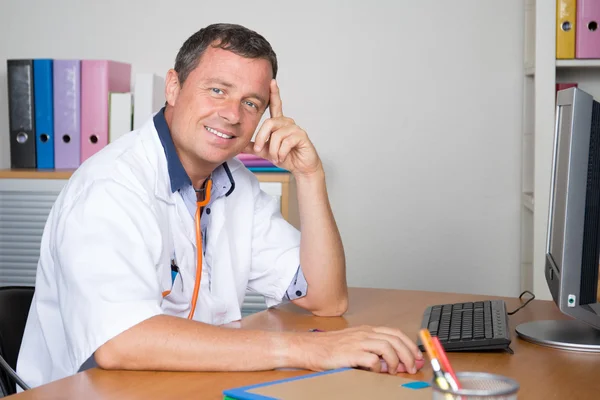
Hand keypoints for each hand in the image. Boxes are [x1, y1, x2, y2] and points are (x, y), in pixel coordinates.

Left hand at [243, 80, 321, 176]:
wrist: (301, 168)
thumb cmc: (286, 157)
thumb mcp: (266, 152)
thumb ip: (254, 146)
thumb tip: (239, 145)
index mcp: (279, 123)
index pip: (276, 105)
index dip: (274, 93)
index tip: (272, 81)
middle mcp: (287, 122)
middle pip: (269, 123)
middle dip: (261, 138)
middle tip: (259, 150)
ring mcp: (295, 128)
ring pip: (277, 135)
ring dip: (273, 149)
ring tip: (276, 157)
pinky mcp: (301, 136)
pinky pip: (286, 142)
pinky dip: (281, 152)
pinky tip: (282, 157)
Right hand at [300, 325, 424, 374]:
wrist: (310, 348)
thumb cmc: (330, 347)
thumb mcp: (355, 344)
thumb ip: (374, 351)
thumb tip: (393, 363)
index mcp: (367, 330)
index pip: (395, 333)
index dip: (409, 345)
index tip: (417, 357)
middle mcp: (365, 333)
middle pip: (395, 339)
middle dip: (408, 354)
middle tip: (412, 367)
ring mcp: (358, 342)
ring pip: (388, 347)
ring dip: (396, 360)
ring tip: (395, 371)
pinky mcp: (352, 353)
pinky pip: (373, 359)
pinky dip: (378, 367)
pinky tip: (376, 371)